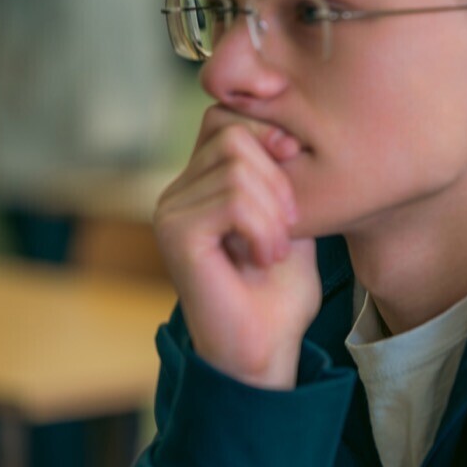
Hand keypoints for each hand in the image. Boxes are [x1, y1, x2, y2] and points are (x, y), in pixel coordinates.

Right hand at [154, 106, 321, 388]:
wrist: (265, 349)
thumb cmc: (280, 293)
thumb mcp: (292, 219)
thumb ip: (283, 173)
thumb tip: (285, 129)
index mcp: (200, 183)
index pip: (224, 116)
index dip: (265, 128)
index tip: (296, 159)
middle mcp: (176, 192)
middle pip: (231, 133)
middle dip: (277, 177)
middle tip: (290, 225)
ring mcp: (170, 211)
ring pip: (235, 166)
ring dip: (274, 210)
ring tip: (276, 249)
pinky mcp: (176, 234)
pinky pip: (230, 199)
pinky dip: (263, 227)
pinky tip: (265, 257)